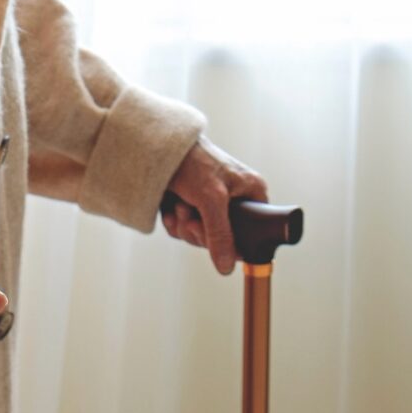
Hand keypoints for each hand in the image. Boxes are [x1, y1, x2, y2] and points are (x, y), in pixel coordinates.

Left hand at [161, 136, 267, 274]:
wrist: (158, 144)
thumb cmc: (193, 161)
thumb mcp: (211, 198)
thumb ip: (220, 234)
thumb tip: (227, 268)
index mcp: (252, 194)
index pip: (254, 234)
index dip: (234, 245)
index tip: (215, 243)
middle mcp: (235, 200)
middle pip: (222, 240)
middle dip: (200, 233)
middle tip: (190, 219)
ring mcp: (211, 204)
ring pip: (200, 237)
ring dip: (184, 227)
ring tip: (179, 205)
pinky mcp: (190, 205)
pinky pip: (183, 230)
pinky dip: (174, 223)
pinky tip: (169, 208)